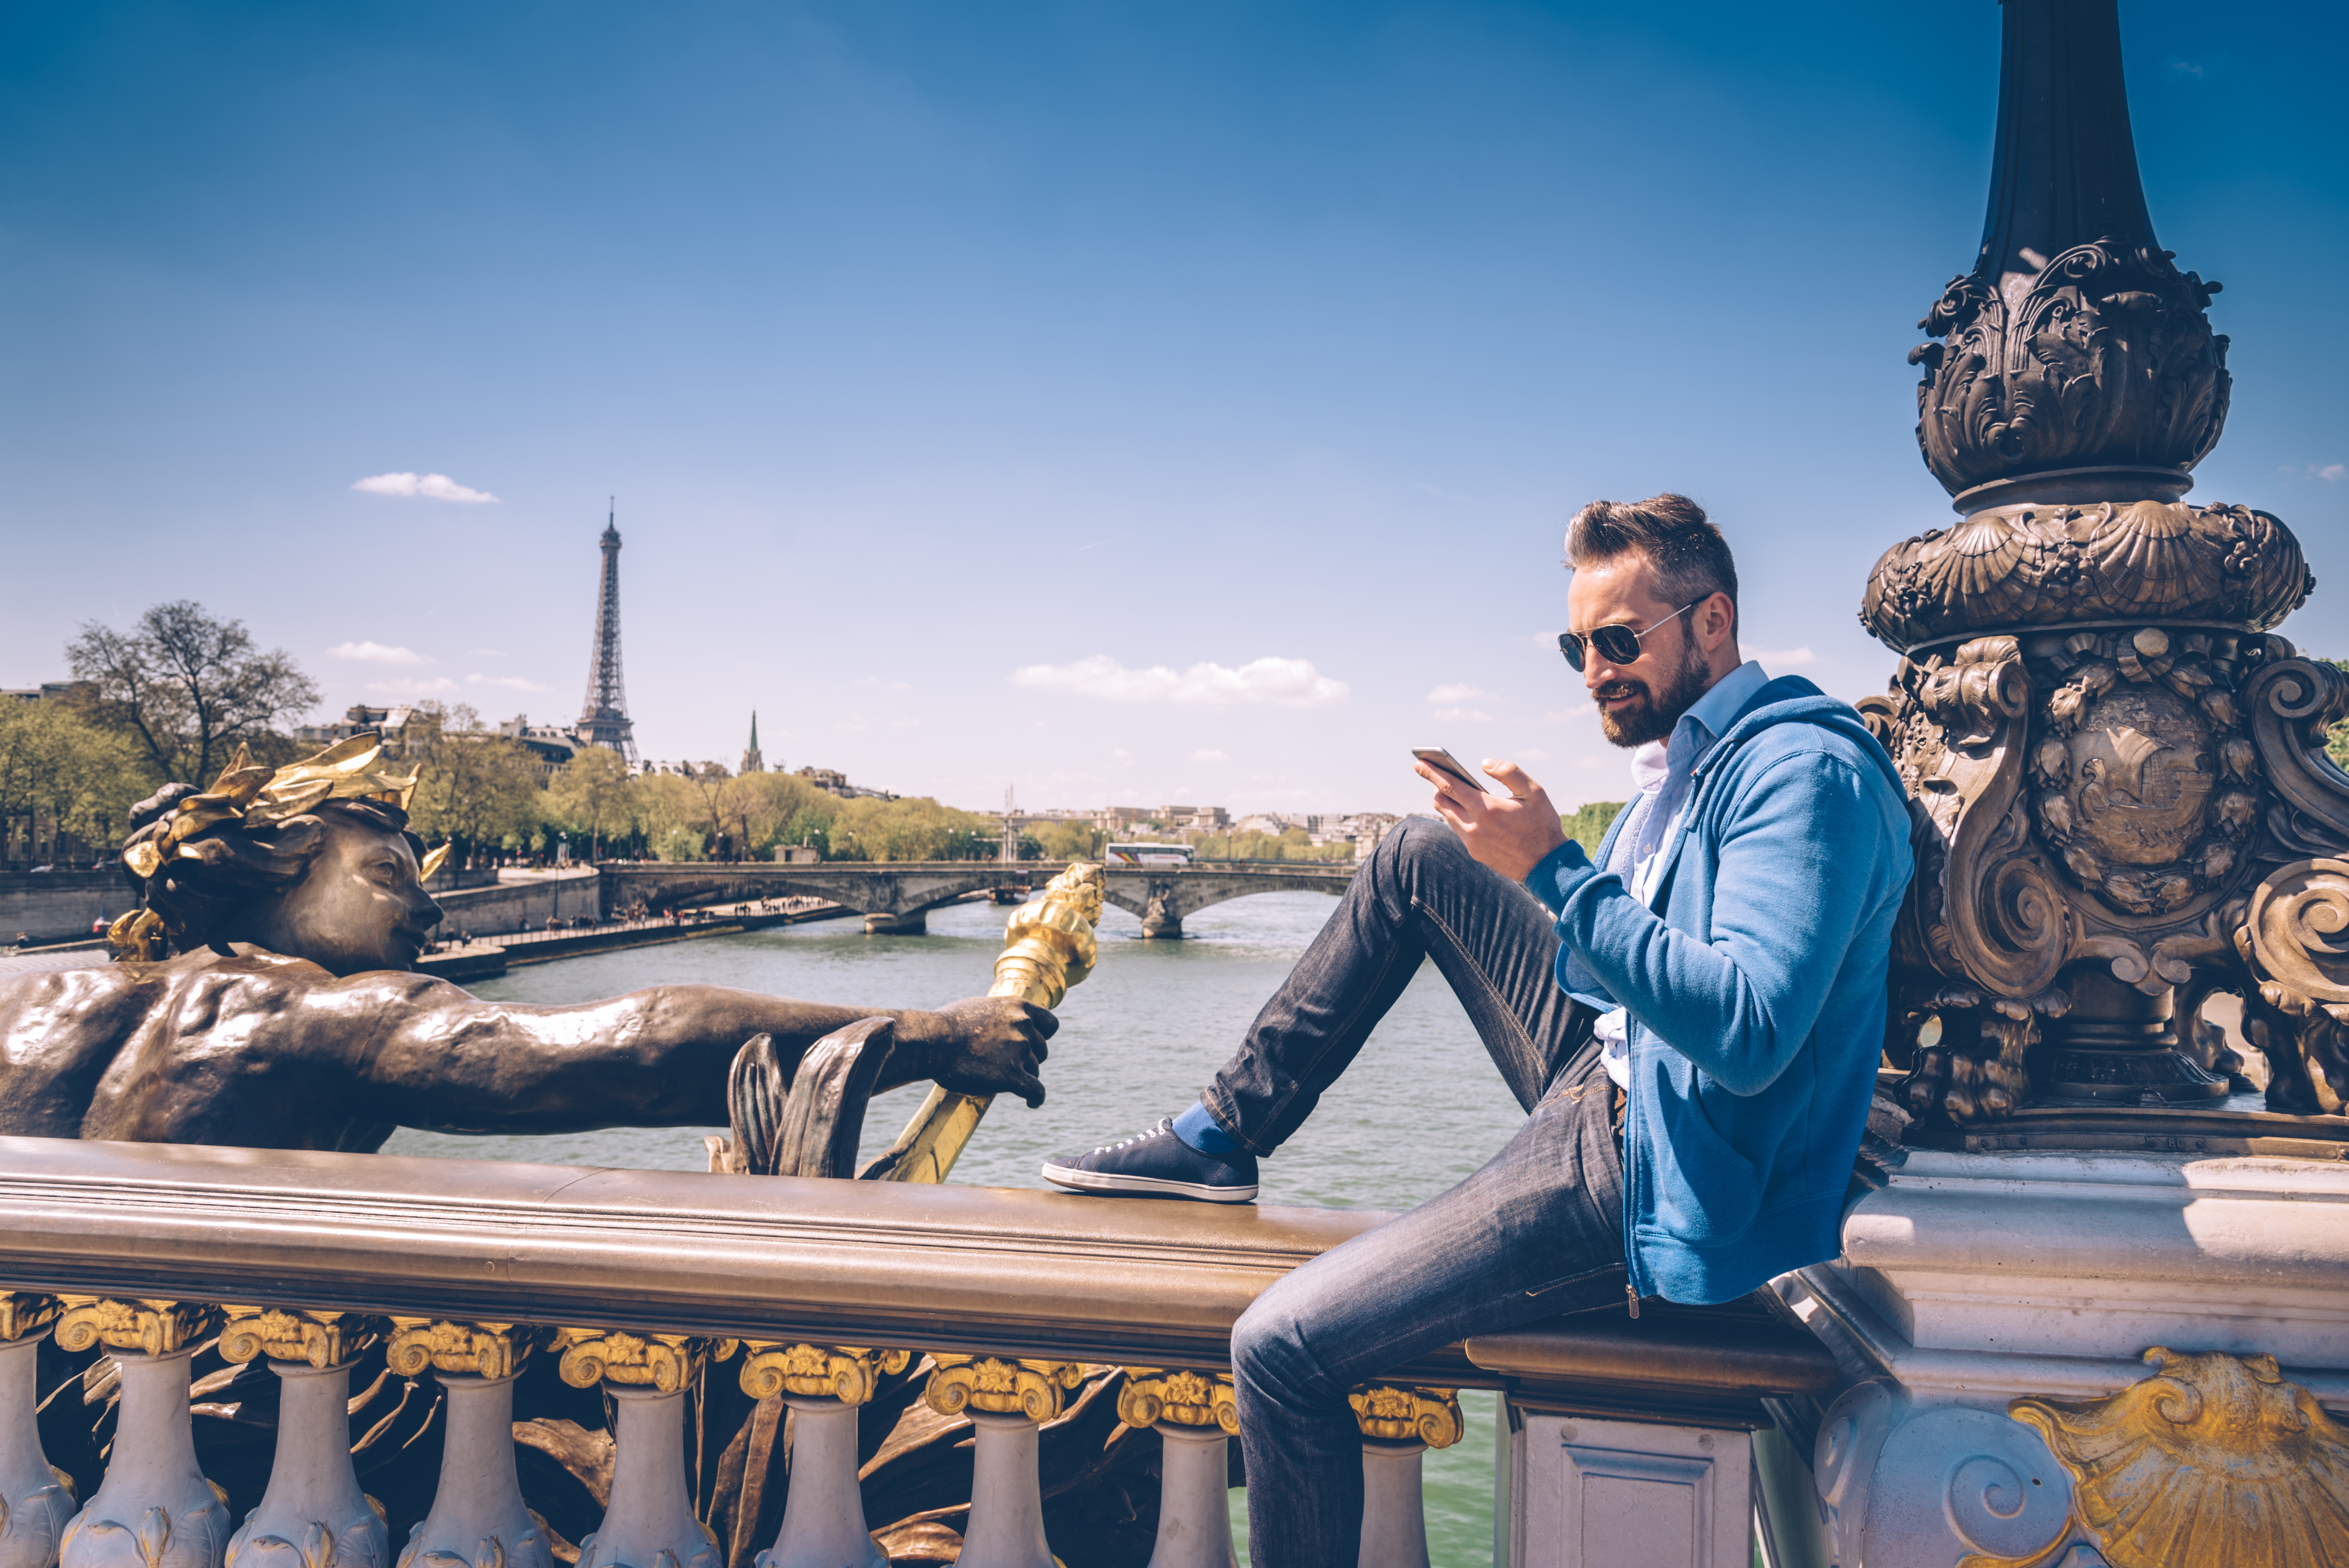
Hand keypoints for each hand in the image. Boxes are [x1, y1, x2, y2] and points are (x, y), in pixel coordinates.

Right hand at [932, 995, 1056, 1107]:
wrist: (933, 1041)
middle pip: (1041, 1050)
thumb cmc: (947, 1024)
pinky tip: (1032, 1102)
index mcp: (1017, 1007)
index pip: (1050, 1024)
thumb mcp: (978, 1007)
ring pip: (1034, 1070)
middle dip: (1029, 1058)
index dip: (1043, 1036)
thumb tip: (1000, 1020)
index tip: (1034, 1044)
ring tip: (1001, 1079)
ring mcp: (1019, 1050)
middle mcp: (1023, 1026)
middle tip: (1007, 1064)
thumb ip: (998, 1015)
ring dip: (1023, 1075)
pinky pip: (1035, 1090)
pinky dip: (1036, 1098)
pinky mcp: (1011, 1075)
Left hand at [1416, 758, 1567, 882]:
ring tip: (1454, 790)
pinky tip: (1467, 810)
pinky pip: (1458, 830)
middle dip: (1436, 785)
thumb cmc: (1543, 824)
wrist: (1547, 864)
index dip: (1431, 772)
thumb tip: (1485, 763)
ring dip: (1447, 801)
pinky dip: (1457, 816)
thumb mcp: (1534, 791)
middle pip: (1441, 801)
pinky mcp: (1474, 853)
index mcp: (1487, 808)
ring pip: (1448, 816)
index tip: (1419, 763)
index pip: (1449, 786)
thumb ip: (1509, 772)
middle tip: (1439, 774)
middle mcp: (1474, 827)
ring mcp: (1472, 842)